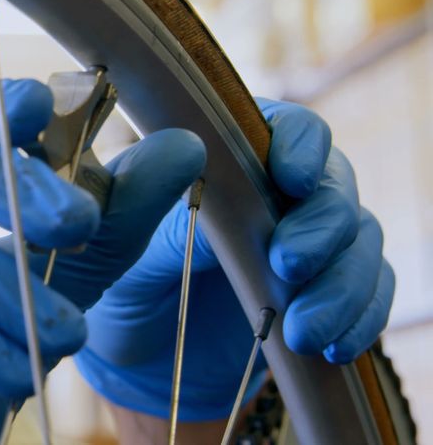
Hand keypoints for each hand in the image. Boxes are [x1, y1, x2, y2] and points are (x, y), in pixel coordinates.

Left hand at [74, 99, 394, 420]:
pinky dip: (360, 318)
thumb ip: (153, 203)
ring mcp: (309, 243)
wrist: (134, 362)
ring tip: (303, 330)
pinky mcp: (325, 295)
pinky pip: (369, 295)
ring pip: (361, 241)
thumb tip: (186, 148)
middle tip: (287, 264)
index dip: (301, 143)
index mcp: (228, 159)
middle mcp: (278, 193)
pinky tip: (334, 346)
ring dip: (343, 283)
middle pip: (334, 185)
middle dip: (322, 225)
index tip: (291, 177)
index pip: (285, 127)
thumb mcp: (119, 245)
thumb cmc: (119, 284)